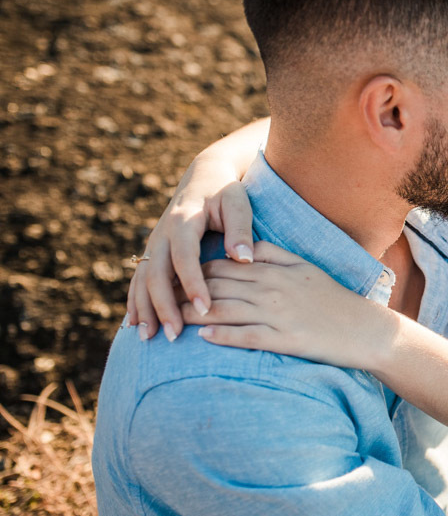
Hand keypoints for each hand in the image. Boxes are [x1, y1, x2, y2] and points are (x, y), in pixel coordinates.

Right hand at [128, 158, 254, 341]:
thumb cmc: (226, 192)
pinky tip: (134, 325)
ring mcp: (154, 243)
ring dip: (144, 309)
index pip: (185, 257)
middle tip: (174, 336)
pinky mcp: (153, 252)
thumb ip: (240, 229)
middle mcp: (162, 233)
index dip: (193, 284)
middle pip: (156, 274)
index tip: (205, 309)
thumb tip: (244, 260)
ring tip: (148, 338)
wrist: (204, 177)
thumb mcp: (238, 203)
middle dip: (163, 306)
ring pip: (142, 280)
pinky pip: (139, 279)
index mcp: (184, 221)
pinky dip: (135, 302)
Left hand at [178, 241, 394, 370]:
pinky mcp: (285, 340)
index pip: (222, 265)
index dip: (191, 269)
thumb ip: (273, 253)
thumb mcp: (305, 266)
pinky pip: (247, 336)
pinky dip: (223, 336)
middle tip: (155, 298)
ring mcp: (277, 315)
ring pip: (225, 310)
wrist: (365, 329)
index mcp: (273, 269)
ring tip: (168, 319)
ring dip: (193, 315)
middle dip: (182, 292)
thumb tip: (242, 248)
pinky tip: (202, 337)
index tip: (168, 276)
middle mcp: (271, 289)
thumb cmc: (335, 299)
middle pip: (216, 286)